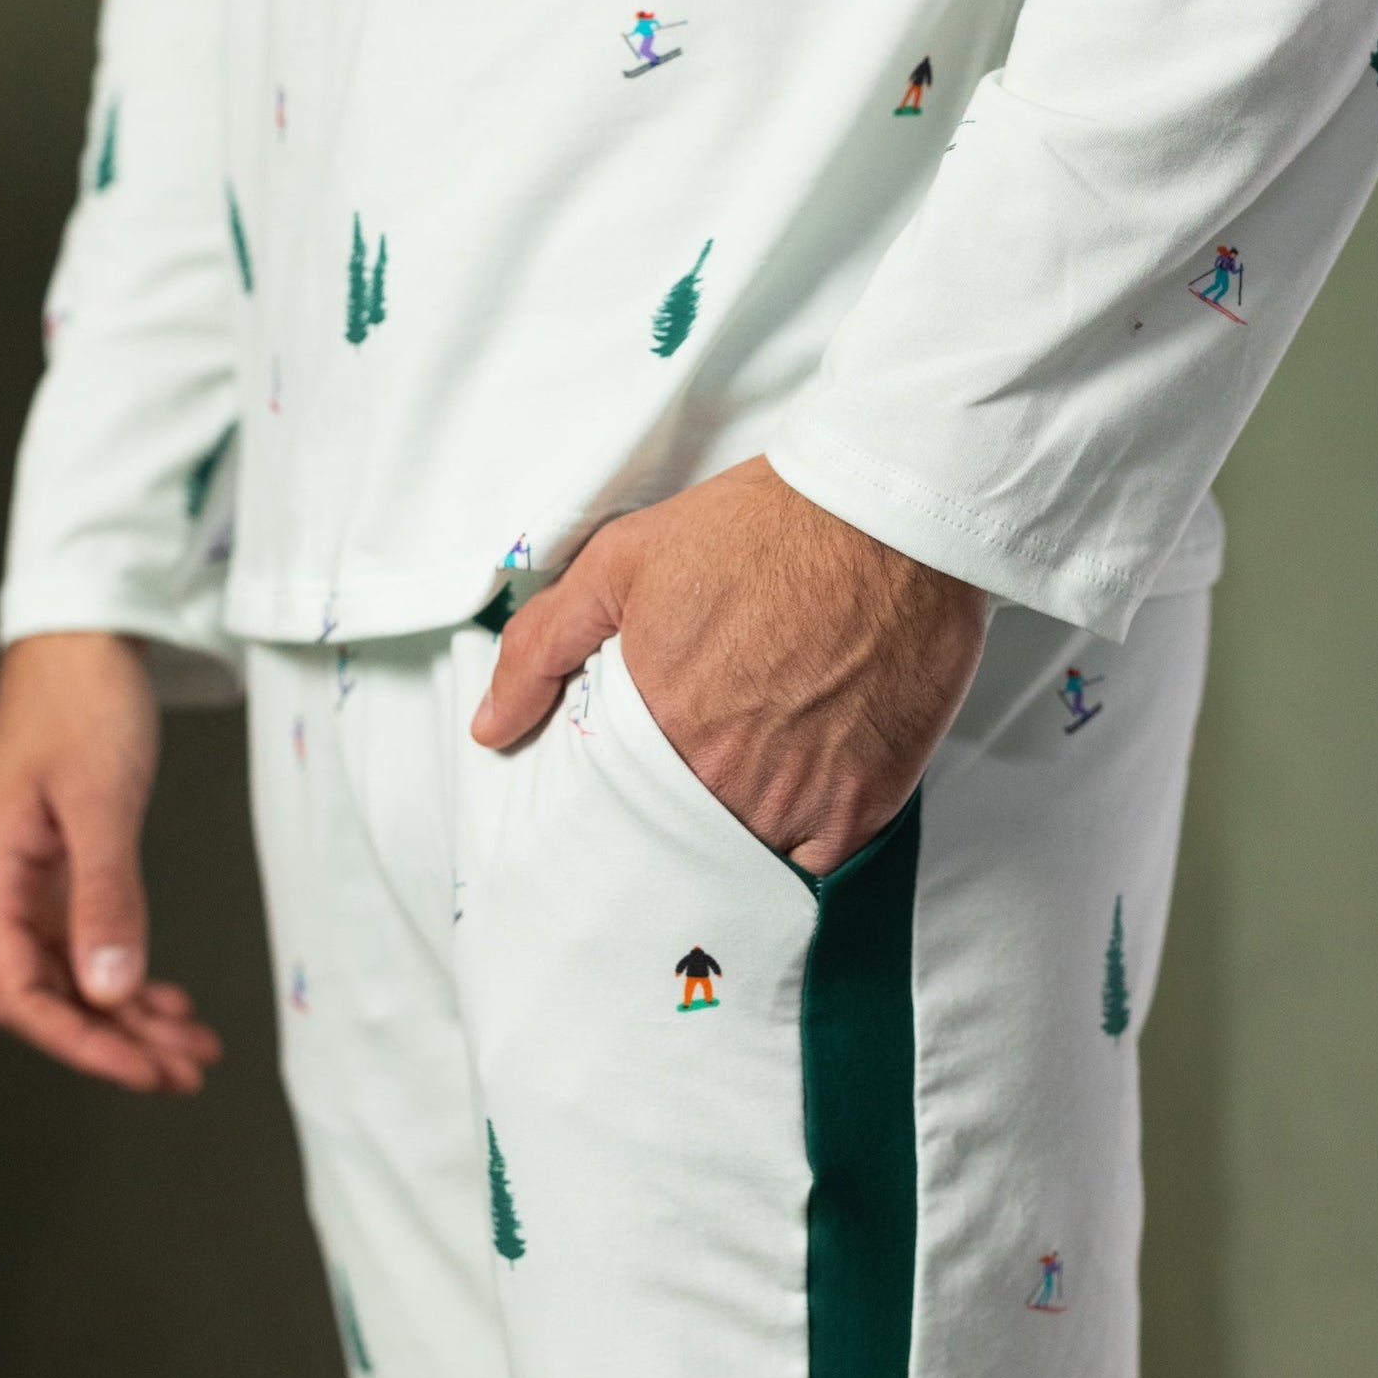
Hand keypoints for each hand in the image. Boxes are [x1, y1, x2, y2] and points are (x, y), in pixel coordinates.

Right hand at [0, 632, 221, 1094]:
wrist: (84, 633)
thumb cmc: (81, 700)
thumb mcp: (100, 800)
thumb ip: (106, 896)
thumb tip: (111, 991)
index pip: (21, 994)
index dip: (81, 1045)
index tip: (144, 1072)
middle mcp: (6, 886)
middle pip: (51, 996)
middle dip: (118, 1042)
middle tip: (186, 1071)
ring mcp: (35, 876)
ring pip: (77, 974)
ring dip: (132, 1017)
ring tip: (194, 1046)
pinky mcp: (67, 861)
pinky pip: (92, 940)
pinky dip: (132, 974)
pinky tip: (168, 997)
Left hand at [470, 457, 989, 872]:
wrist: (885, 515)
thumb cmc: (758, 528)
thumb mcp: (621, 561)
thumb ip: (543, 647)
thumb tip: (491, 727)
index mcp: (655, 727)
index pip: (608, 814)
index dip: (610, 810)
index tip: (617, 797)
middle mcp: (722, 778)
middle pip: (673, 841)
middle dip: (667, 823)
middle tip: (684, 781)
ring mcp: (798, 799)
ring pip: (742, 856)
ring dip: (732, 831)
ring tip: (742, 780)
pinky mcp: (864, 803)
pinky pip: (815, 861)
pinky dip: (801, 841)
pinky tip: (796, 793)